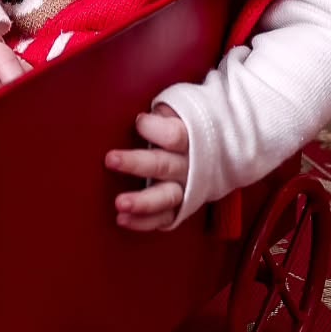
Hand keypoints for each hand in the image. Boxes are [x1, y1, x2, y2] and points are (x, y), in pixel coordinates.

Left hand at [106, 104, 188, 231]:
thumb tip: (141, 115)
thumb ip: (164, 111)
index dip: (155, 128)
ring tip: (119, 203)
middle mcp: (189, 165)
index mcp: (190, 137)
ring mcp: (186, 188)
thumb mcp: (181, 110)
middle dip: (136, 163)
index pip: (175, 135)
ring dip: (142, 202)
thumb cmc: (186, 125)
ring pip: (165, 197)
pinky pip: (164, 218)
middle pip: (163, 165)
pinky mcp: (181, 207)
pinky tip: (122, 219)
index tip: (139, 122)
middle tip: (111, 159)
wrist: (219, 152)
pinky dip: (144, 222)